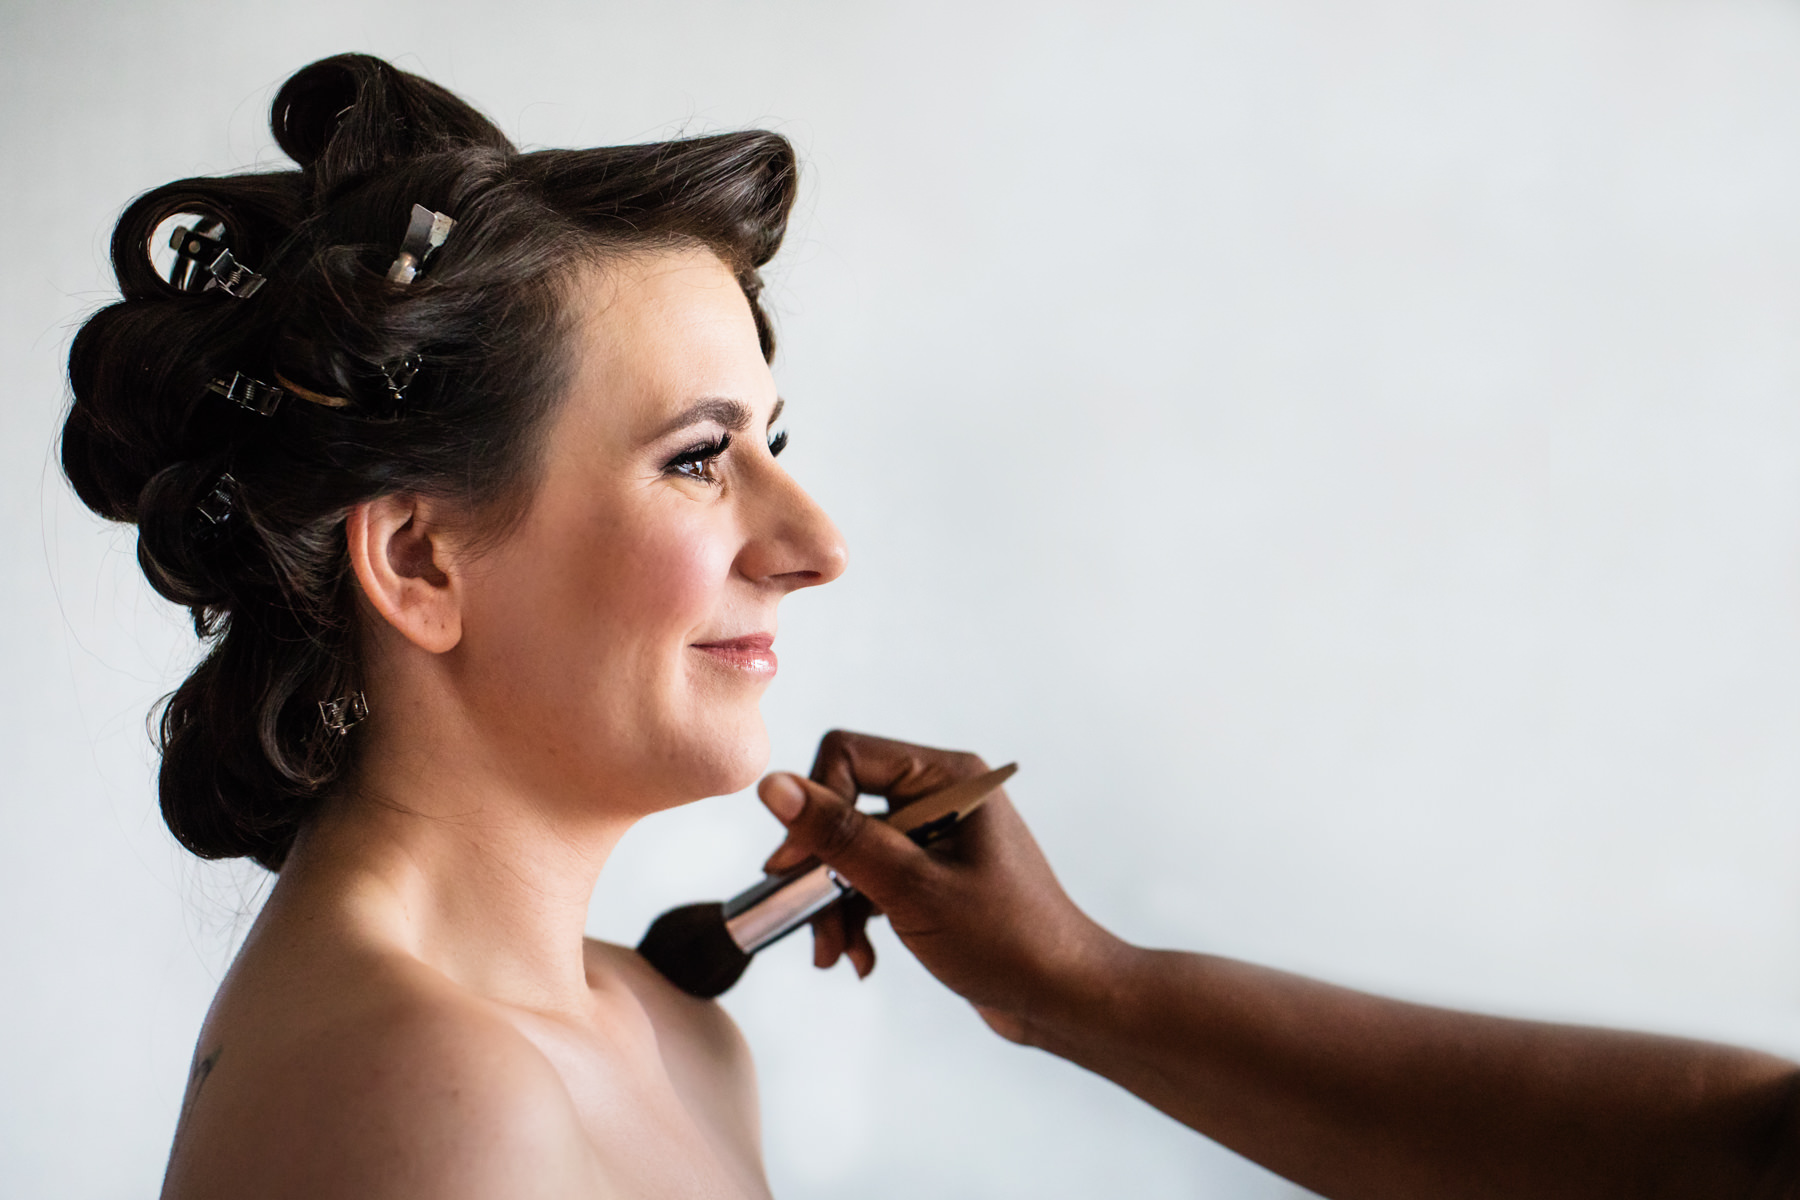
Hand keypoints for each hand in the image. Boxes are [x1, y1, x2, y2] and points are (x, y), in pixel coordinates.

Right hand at [757, 730, 1117, 1041]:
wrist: (1063, 999)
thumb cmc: (1008, 940)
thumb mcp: (911, 888)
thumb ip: (840, 836)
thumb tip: (773, 787)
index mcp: (949, 776)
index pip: (848, 755)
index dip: (813, 806)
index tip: (794, 867)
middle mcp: (942, 794)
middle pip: (845, 806)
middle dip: (821, 869)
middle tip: (810, 919)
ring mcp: (937, 836)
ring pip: (851, 850)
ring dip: (834, 903)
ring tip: (835, 954)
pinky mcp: (931, 874)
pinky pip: (871, 878)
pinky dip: (856, 917)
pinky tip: (860, 959)